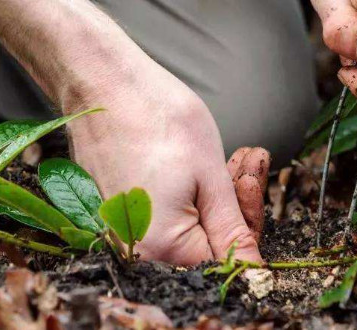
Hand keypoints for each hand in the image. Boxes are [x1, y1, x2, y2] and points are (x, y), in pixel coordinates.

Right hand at [65, 74, 270, 264]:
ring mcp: (120, 232)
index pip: (225, 259)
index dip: (247, 222)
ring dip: (211, 194)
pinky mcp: (113, 213)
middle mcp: (135, 250)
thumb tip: (254, 273)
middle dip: (233, 204)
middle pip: (203, 244)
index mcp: (162, 249)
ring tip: (228, 153)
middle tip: (246, 160)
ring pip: (185, 226)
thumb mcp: (210, 175)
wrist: (102, 82)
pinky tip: (196, 160)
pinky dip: (184, 191)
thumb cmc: (156, 117)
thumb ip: (233, 230)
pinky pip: (160, 214)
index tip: (254, 182)